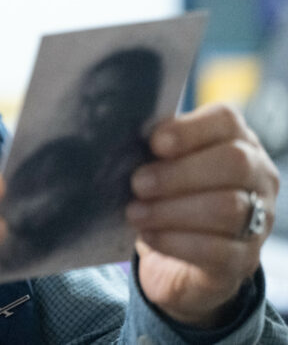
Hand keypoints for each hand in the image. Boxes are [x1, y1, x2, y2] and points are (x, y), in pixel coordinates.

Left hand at [126, 104, 279, 327]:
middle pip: (233, 163)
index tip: (154, 143)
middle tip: (138, 184)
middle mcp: (257, 176)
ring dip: (172, 210)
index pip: (226, 120)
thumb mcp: (161, 165)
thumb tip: (123, 136)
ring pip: (227, 208)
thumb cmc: (165, 196)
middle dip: (179, 173)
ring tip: (135, 213)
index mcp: (235, 141)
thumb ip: (154, 150)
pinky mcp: (245, 259)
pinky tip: (148, 236)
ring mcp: (258, 219)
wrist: (176, 259)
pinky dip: (176, 241)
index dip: (190, 129)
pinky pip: (218, 250)